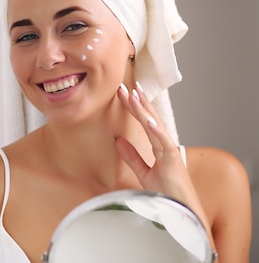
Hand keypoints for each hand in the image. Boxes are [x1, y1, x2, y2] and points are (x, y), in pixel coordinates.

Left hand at [115, 82, 193, 199]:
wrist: (181, 214)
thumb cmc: (167, 195)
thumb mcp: (144, 173)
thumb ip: (133, 157)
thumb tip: (118, 141)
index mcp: (159, 147)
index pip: (144, 122)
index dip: (135, 108)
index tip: (124, 94)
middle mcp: (165, 146)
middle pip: (150, 119)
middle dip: (138, 102)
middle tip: (125, 86)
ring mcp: (170, 152)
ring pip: (155, 126)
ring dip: (145, 110)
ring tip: (134, 94)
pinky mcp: (173, 161)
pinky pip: (164, 142)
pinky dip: (155, 130)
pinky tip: (147, 119)